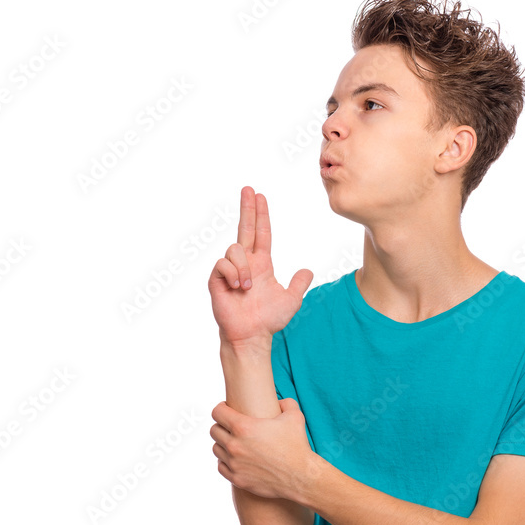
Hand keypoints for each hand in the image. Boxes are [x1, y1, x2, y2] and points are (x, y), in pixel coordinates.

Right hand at [208, 186, 312, 346]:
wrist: (252, 335)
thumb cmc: (268, 319)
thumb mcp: (291, 299)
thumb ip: (299, 284)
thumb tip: (308, 271)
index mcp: (262, 263)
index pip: (261, 233)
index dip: (261, 215)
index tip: (259, 196)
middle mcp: (245, 262)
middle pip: (245, 228)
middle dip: (247, 208)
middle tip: (248, 189)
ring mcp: (229, 270)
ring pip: (235, 248)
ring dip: (244, 267)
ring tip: (248, 287)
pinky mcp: (216, 279)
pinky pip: (223, 264)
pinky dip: (233, 274)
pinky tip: (237, 288)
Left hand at [211, 397, 317, 500]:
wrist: (300, 477)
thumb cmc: (297, 445)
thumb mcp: (295, 416)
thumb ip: (285, 403)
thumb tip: (280, 401)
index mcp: (244, 427)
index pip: (217, 412)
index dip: (221, 408)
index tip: (226, 408)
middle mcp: (235, 445)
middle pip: (214, 430)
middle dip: (221, 425)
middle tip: (230, 426)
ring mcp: (234, 464)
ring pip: (216, 449)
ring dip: (222, 444)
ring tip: (233, 442)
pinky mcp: (237, 478)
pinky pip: (221, 466)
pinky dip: (225, 461)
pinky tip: (235, 458)